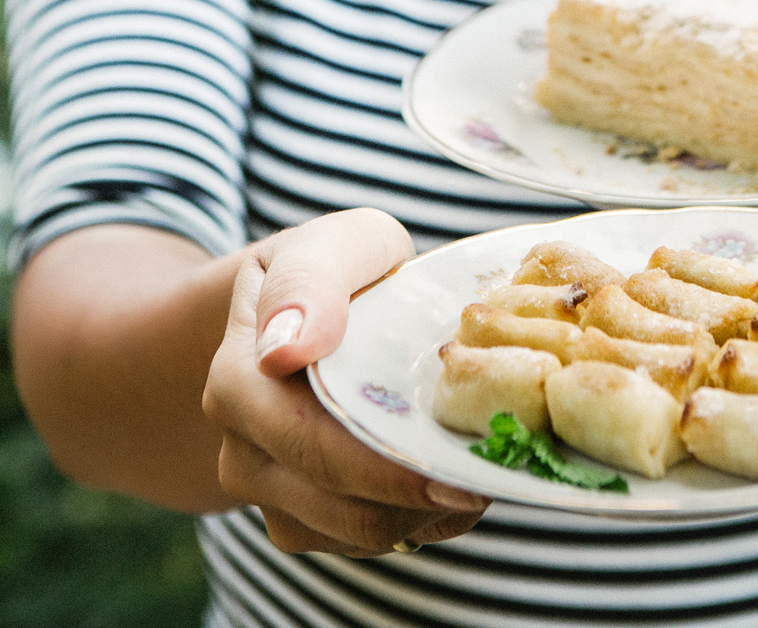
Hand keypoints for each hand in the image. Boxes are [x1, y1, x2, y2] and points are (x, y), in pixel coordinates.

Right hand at [203, 208, 487, 556]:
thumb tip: (285, 348)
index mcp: (238, 380)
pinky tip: (450, 477)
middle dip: (417, 496)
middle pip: (335, 502)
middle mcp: (243, 449)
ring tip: (478, 469)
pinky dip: (418, 520)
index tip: (451, 472)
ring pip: (355, 533)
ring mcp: (269, 493)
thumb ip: (311, 280)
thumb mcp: (334, 245)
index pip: (307, 442)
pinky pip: (367, 541)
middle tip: (489, 479)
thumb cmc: (335, 273)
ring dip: (424, 513)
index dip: (382, 467)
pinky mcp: (302, 521)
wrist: (306, 312)